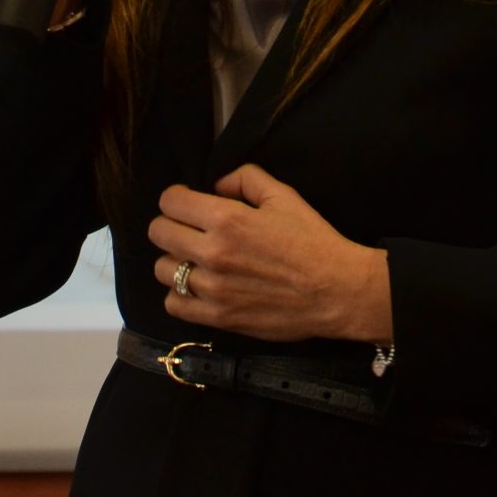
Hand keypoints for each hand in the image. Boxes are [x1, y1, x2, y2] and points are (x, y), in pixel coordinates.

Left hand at [147, 165, 392, 343]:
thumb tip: (216, 185)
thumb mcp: (284, 196)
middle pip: (158, 233)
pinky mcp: (218, 318)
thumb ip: (244, 178)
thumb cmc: (313, 241)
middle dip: (171, 224)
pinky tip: (199, 286)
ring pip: (162, 269)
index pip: (170, 202)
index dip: (176, 197)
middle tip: (189, 229)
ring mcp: (213, 289)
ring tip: (196, 260)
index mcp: (226, 219)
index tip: (187, 202)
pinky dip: (180, 294)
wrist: (337, 291)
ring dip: (175, 260)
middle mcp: (213, 253)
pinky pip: (174, 304)